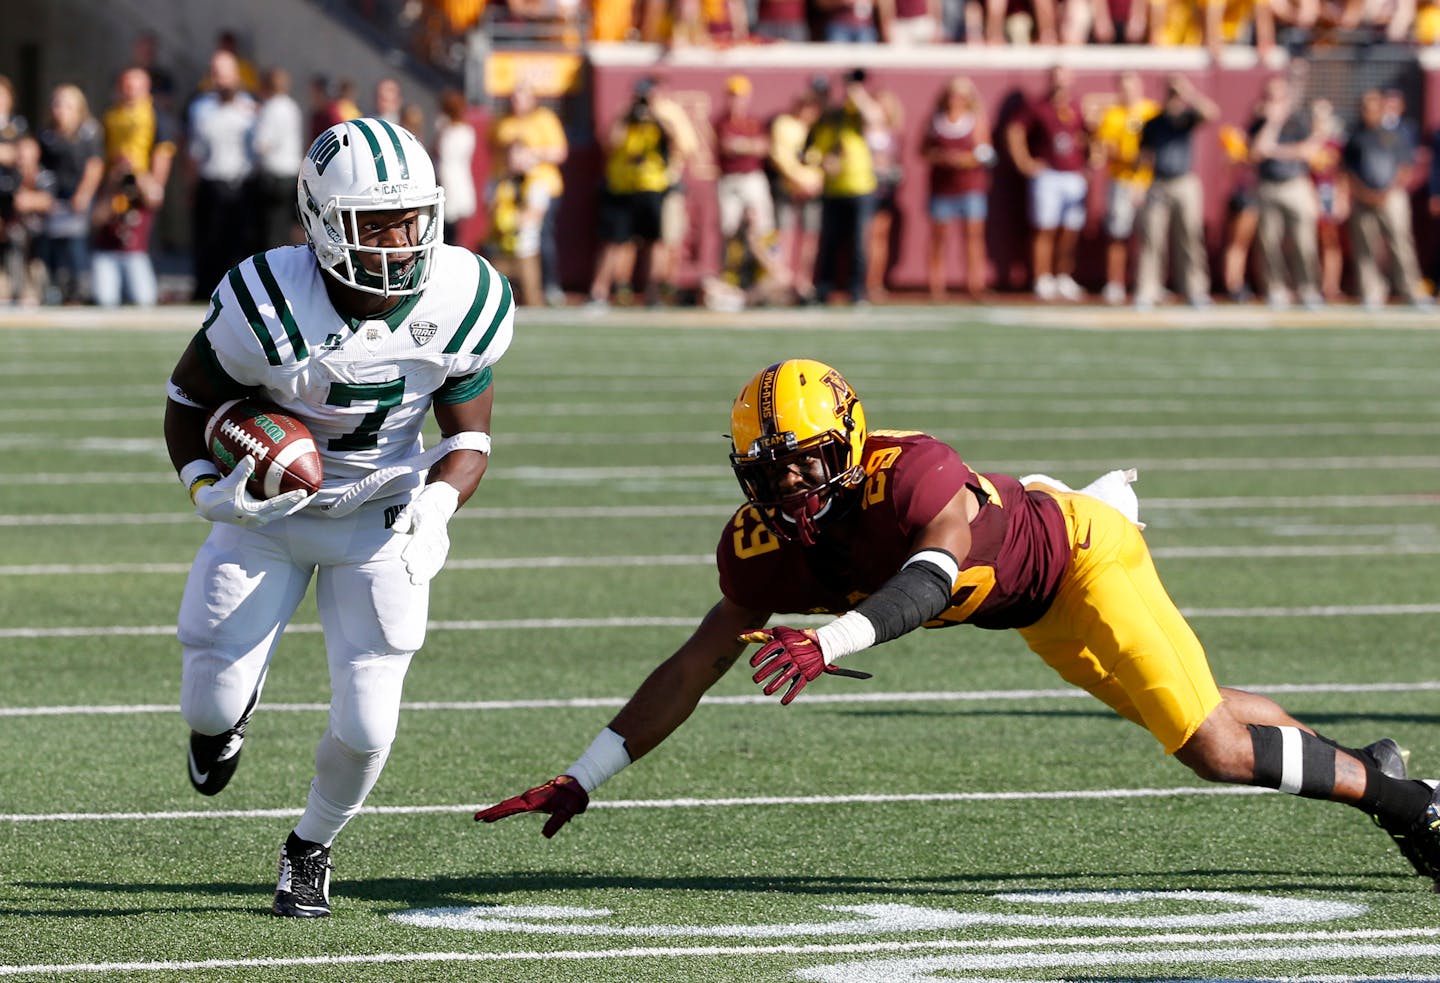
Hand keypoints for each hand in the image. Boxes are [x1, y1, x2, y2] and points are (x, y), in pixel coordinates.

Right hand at [192, 455, 310, 527]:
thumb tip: (250, 457)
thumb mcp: (229, 483)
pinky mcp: (256, 518)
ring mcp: (258, 520)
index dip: (291, 499)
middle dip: (299, 504)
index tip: (303, 492)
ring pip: (281, 513)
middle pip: (284, 512)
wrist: (208, 508)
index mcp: (253, 512)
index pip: (277, 505)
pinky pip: (275, 512)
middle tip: (312, 494)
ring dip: (293, 506)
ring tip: (305, 497)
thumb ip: (241, 471)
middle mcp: (258, 519)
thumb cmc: (219, 495)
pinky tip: (291, 498)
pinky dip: (284, 505)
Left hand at [391, 482, 459, 585]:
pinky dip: (431, 571)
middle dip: (420, 562)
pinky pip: (438, 561)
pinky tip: (422, 579)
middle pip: (429, 550)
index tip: (404, 557)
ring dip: (426, 570)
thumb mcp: (409, 509)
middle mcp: (437, 533)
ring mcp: (442, 541)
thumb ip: (403, 519)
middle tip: (409, 571)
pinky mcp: (443, 547)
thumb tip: (396, 529)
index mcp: (429, 521)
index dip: (413, 548)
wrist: (438, 505)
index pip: (421, 536)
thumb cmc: (418, 509)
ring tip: (415, 581)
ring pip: (435, 558)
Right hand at [474, 775, 588, 837]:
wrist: (575, 783)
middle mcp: (528, 798)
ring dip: (496, 809)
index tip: (484, 818)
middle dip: (491, 812)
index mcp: (532, 801)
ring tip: (483, 817)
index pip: (510, 808)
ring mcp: (530, 797)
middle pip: (505, 805)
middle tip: (476, 819)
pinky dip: (505, 807)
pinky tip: (502, 810)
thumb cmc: (570, 799)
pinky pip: (515, 803)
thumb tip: (544, 836)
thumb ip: (556, 823)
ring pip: (509, 803)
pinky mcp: (533, 798)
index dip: (497, 814)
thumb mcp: (565, 812)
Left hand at [743, 626, 831, 704]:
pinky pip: (798, 685)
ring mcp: (800, 664)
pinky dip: (791, 694)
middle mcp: (792, 652)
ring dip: (776, 684)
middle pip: (778, 663)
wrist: (820, 643)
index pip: (771, 649)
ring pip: (787, 675)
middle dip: (766, 672)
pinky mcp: (807, 674)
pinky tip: (783, 702)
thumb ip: (759, 635)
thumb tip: (739, 636)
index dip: (761, 656)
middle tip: (755, 680)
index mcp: (784, 642)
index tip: (752, 664)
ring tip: (766, 692)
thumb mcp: (778, 633)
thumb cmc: (793, 637)